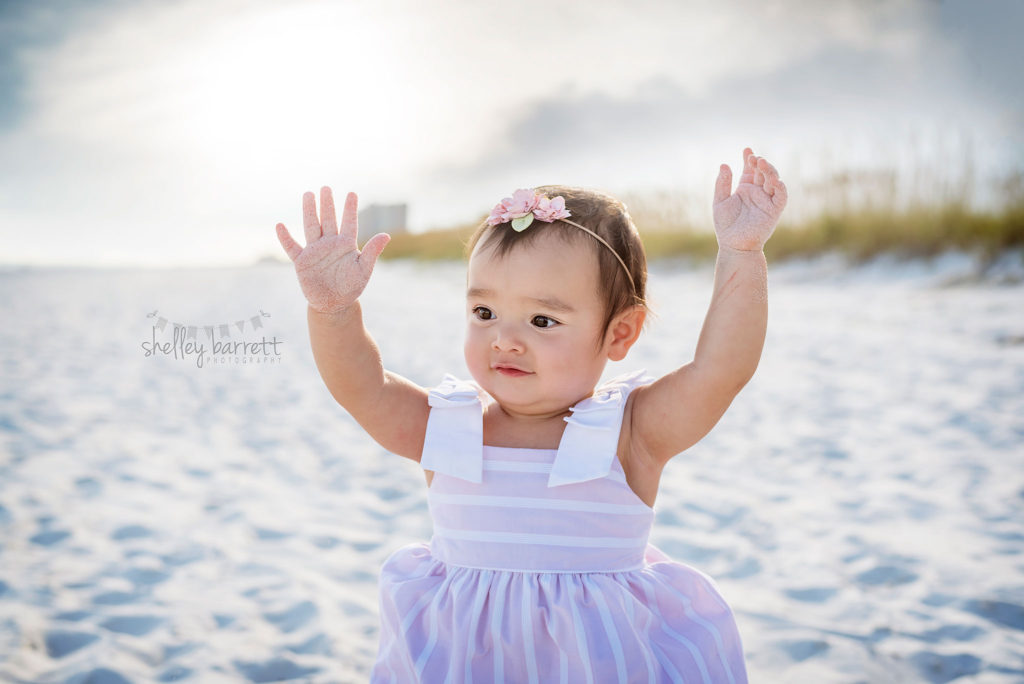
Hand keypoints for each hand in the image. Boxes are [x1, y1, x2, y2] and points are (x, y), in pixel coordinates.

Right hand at [276, 187, 389, 313]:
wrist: (334, 304)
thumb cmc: (351, 287)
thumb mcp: (364, 269)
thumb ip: (373, 252)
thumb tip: (386, 235)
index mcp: (346, 244)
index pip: (349, 222)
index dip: (350, 208)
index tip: (352, 193)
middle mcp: (330, 244)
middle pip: (328, 219)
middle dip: (327, 204)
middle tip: (325, 188)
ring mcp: (315, 251)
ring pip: (311, 227)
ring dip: (309, 211)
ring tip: (308, 194)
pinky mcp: (302, 262)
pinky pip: (292, 248)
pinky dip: (285, 238)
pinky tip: (279, 225)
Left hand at [712, 148, 787, 251]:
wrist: (734, 245)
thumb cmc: (726, 226)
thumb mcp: (720, 201)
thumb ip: (722, 184)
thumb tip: (724, 164)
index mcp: (745, 189)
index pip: (750, 169)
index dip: (749, 159)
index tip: (747, 149)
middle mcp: (758, 192)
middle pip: (763, 172)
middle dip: (760, 163)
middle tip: (753, 157)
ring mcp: (767, 200)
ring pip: (773, 180)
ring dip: (769, 170)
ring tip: (761, 163)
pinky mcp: (775, 210)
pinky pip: (781, 196)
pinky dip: (780, 187)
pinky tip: (774, 180)